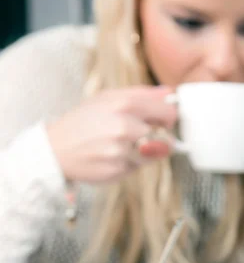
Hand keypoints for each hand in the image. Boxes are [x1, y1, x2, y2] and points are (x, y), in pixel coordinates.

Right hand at [47, 86, 176, 182]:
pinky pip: (137, 168)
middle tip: (138, 136)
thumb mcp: (107, 98)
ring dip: (143, 153)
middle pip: (166, 138)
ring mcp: (122, 150)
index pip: (168, 112)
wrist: (55, 149)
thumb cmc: (82, 122)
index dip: (168, 118)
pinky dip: (129, 164)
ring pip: (153, 155)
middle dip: (158, 139)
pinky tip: (111, 157)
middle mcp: (125, 127)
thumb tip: (169, 92)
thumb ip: (141, 94)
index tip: (162, 121)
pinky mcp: (118, 170)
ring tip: (120, 146)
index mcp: (125, 104)